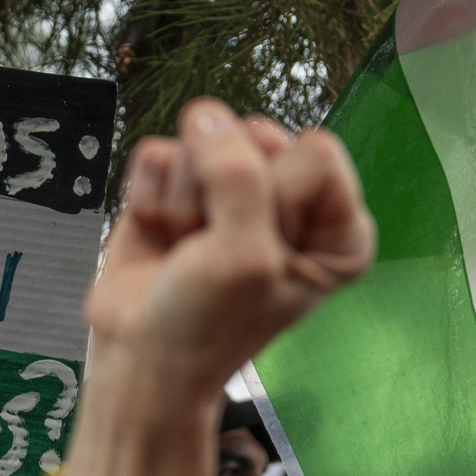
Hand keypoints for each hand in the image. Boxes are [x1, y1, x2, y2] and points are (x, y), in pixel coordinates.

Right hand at [84, 98, 375, 402]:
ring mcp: (231, 189)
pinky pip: (159, 153)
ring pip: (203, 140)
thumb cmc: (206, 326)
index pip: (315, 153)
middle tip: (214, 249)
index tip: (257, 252)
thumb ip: (236, 176)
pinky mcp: (179, 186)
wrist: (138, 359)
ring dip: (181, 201)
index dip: (273, 197)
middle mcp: (291, 201)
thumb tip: (203, 116)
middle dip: (220, 190)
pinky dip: (149, 197)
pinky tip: (159, 236)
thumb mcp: (243, 258)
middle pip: (258, 135)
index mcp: (337, 226)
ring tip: (186, 250)